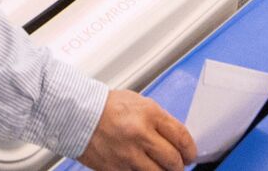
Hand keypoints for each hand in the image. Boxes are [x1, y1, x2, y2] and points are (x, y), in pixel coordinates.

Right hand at [76, 90, 195, 170]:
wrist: (76, 115)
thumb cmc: (106, 107)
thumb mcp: (139, 103)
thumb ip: (159, 120)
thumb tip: (176, 138)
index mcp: (149, 114)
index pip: (182, 137)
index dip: (190, 150)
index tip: (190, 154)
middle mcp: (141, 135)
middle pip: (173, 160)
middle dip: (179, 165)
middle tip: (179, 164)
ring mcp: (128, 155)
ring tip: (163, 168)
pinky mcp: (116, 169)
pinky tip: (143, 168)